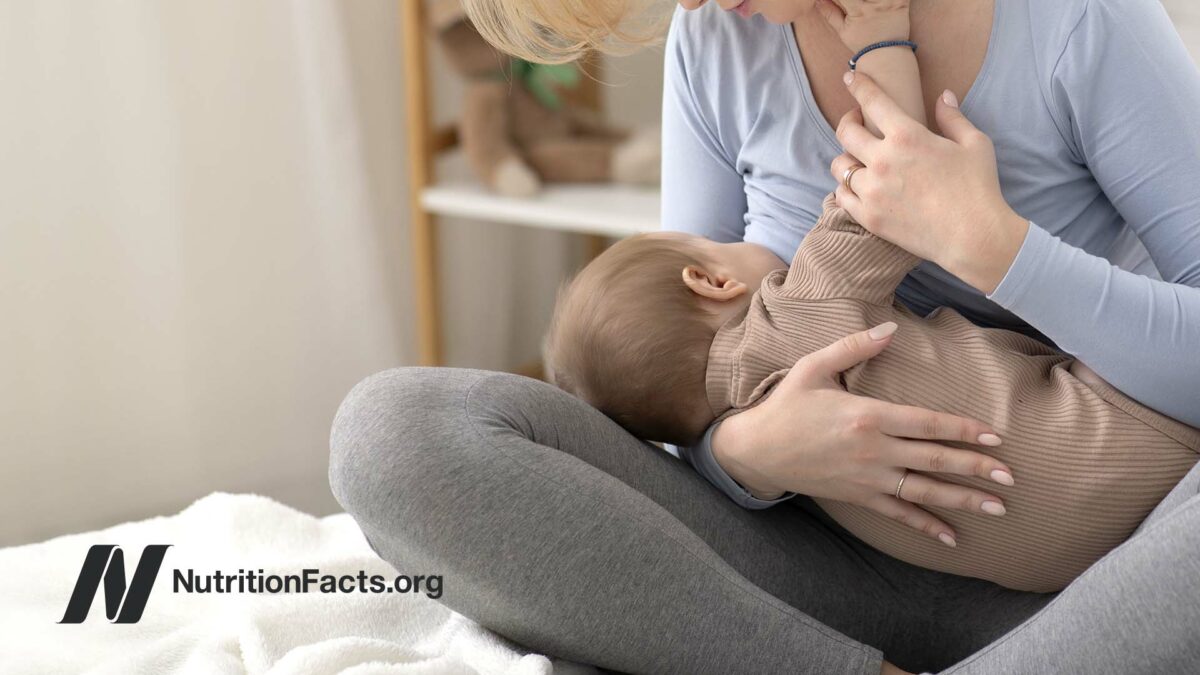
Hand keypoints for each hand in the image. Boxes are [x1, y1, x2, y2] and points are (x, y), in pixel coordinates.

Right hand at [712, 322, 1013, 546]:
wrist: (757, 449)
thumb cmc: (786, 404)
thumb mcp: (814, 367)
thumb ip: (854, 346)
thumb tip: (890, 327)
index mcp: (868, 415)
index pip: (928, 423)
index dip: (965, 430)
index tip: (996, 435)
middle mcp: (873, 450)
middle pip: (935, 459)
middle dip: (977, 468)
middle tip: (1012, 476)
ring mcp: (867, 478)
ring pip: (924, 491)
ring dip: (963, 500)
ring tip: (997, 508)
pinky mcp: (858, 496)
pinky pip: (899, 514)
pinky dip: (926, 526)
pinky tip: (952, 537)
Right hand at [816, 0, 910, 52]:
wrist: (887, 54)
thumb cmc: (863, 43)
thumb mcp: (842, 31)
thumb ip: (829, 13)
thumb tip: (817, 0)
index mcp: (859, 10)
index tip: (839, 0)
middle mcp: (876, 4)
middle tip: (856, 2)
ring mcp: (891, 1)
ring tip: (865, 3)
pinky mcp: (902, 1)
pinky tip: (877, 2)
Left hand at [830, 72, 1029, 293]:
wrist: (973, 237)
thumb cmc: (978, 188)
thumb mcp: (974, 144)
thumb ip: (953, 117)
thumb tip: (943, 96)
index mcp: (907, 136)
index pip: (872, 101)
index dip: (858, 85)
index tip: (849, 77)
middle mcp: (883, 161)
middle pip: (846, 132)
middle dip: (848, 120)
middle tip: (856, 121)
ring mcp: (872, 191)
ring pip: (840, 166)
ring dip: (847, 158)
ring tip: (858, 158)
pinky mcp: (869, 217)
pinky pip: (842, 196)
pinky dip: (846, 187)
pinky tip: (857, 185)